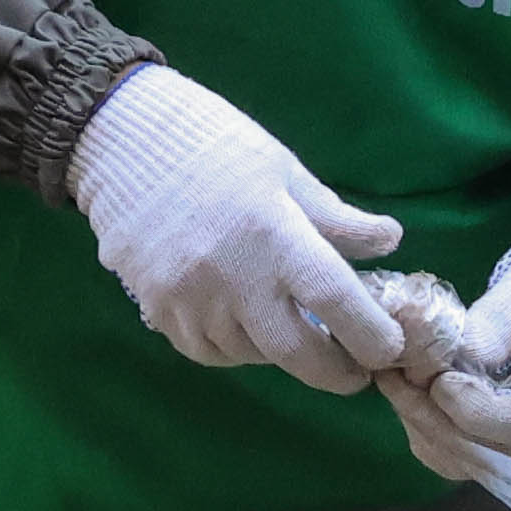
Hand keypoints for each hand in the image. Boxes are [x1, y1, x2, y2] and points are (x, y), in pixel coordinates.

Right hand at [69, 64, 409, 385]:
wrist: (121, 138)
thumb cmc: (214, 144)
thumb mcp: (284, 169)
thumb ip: (335, 217)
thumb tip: (389, 241)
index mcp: (274, 231)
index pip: (335, 299)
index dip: (371, 333)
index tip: (388, 348)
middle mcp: (232, 274)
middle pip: (295, 352)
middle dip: (334, 371)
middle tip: (353, 371)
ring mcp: (190, 298)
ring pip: (250, 355)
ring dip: (280, 353)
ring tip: (292, 330)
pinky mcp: (157, 308)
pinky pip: (207, 349)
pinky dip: (235, 347)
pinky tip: (245, 324)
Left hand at [383, 220, 510, 472]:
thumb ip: (500, 319)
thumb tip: (459, 354)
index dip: (476, 409)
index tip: (438, 379)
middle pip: (489, 452)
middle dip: (434, 419)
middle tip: (395, 375)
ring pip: (465, 460)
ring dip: (423, 425)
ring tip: (396, 379)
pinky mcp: (506, 438)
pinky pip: (458, 453)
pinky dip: (426, 427)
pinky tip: (409, 390)